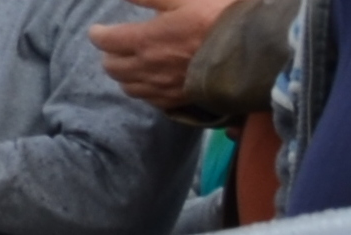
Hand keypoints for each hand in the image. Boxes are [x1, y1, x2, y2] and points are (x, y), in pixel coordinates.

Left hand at [90, 0, 233, 109]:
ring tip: (129, 64)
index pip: (105, 41)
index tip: (98, 30)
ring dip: (123, 74)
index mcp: (144, 40)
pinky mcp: (176, 99)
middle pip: (111, 67)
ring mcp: (161, 86)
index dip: (98, 34)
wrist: (252, 50)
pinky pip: (148, 99)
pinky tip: (150, 82)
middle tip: (114, 46)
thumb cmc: (218, 18)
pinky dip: (143, 90)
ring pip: (127, 86)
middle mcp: (146, 67)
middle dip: (109, 55)